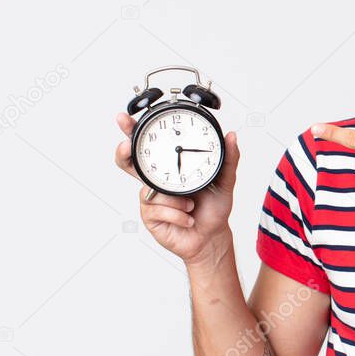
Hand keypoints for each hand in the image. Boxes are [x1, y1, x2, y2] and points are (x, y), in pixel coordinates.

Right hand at [114, 112, 239, 265]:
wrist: (212, 236)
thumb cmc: (214, 208)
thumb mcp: (225, 181)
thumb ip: (228, 159)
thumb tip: (231, 135)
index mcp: (170, 168)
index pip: (150, 147)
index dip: (133, 132)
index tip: (125, 119)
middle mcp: (156, 182)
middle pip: (129, 163)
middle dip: (123, 151)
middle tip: (126, 146)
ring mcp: (150, 199)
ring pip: (155, 191)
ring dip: (178, 200)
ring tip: (192, 205)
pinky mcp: (149, 217)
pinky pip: (160, 209)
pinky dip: (179, 214)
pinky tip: (188, 218)